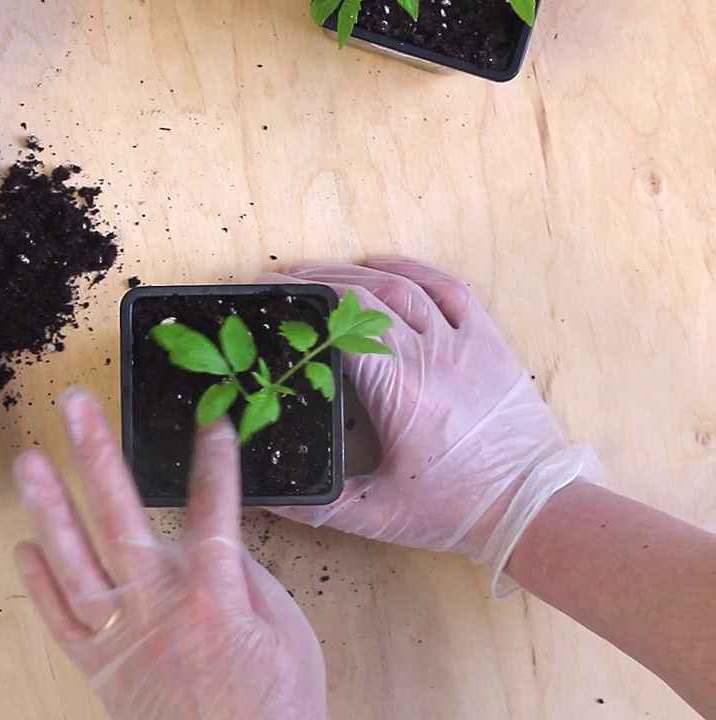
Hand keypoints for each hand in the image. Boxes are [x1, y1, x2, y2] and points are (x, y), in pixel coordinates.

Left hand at [13, 388, 325, 719]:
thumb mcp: (290, 638)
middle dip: (95, 453)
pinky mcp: (99, 667)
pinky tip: (24, 546)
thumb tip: (222, 547)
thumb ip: (252, 583)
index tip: (212, 419)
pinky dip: (39, 584)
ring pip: (73, 560)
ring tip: (29, 461)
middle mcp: (156, 604)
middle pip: (119, 513)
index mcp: (212, 593)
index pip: (212, 507)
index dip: (213, 459)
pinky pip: (59, 620)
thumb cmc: (274, 712)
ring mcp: (121, 635)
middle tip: (74, 407)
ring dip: (48, 506)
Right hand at [263, 258, 601, 596]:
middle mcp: (431, 354)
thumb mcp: (379, 514)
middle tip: (282, 284)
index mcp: (398, 388)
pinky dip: (412, 269)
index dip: (299, 302)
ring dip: (356, 273)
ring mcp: (464, 342)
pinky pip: (450, 288)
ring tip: (320, 273)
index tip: (267, 295)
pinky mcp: (490, 343)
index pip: (340, 324)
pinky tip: (383, 265)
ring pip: (403, 286)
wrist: (538, 508)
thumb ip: (317, 506)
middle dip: (318, 282)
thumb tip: (269, 499)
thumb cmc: (460, 510)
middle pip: (365, 295)